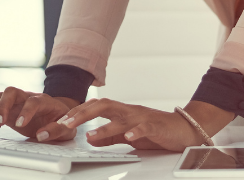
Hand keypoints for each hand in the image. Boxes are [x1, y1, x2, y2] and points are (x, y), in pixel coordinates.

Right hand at [0, 86, 79, 140]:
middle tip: (1, 122)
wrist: (59, 115)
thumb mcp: (67, 128)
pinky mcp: (10, 111)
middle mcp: (28, 97)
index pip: (32, 101)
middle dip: (3, 106)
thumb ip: (57, 130)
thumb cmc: (63, 120)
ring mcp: (17, 103)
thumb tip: (41, 135)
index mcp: (44, 100)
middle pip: (11, 92)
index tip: (20, 124)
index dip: (26, 111)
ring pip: (1, 97)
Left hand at [46, 98, 234, 151]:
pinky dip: (136, 131)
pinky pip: (144, 127)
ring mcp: (141, 117)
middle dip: (81, 114)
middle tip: (65, 123)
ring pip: (119, 118)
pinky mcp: (155, 126)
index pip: (93, 108)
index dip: (75, 114)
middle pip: (101, 105)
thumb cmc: (156, 130)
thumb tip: (89, 138)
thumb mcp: (127, 134)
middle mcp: (128, 111)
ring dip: (104, 126)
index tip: (59, 122)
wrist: (184, 128)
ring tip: (90, 134)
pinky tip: (129, 137)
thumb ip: (109, 136)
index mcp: (120, 112)